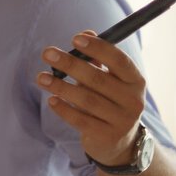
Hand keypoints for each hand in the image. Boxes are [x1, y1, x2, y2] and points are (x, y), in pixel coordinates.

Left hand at [37, 31, 147, 164]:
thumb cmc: (110, 101)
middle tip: (47, 53)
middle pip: (98, 79)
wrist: (120, 143)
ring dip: (61, 86)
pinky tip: (51, 100)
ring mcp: (121, 120)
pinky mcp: (106, 135)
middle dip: (70, 63)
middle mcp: (132, 100)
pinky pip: (80, 120)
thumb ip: (97, 58)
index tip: (75, 38)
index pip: (119, 61)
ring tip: (41, 78)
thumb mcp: (109, 80)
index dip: (98, 48)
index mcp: (135, 81)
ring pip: (87, 99)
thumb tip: (86, 32)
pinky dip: (63, 109)